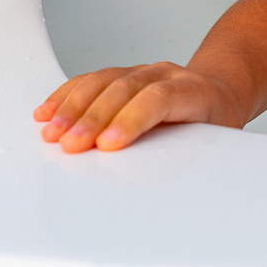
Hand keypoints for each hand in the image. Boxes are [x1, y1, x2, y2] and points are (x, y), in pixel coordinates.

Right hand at [34, 63, 238, 152]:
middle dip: (94, 118)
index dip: (132, 119)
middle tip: (71, 145)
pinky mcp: (122, 74)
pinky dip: (65, 96)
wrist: (219, 93)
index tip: (109, 145)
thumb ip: (194, 158)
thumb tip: (169, 194)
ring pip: (103, 80)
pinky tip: (48, 112)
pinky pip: (89, 80)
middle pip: (125, 88)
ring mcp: (142, 71)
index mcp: (196, 92)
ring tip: (52, 133)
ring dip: (73, 107)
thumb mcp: (218, 144)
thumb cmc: (216, 126)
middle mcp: (167, 74)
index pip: (160, 98)